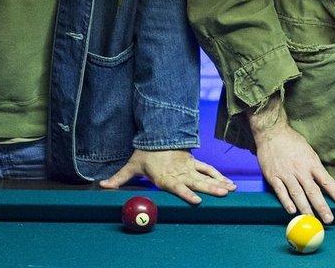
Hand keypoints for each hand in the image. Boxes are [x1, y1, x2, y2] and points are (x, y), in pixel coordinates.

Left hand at [100, 149, 234, 204]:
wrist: (158, 133)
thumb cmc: (145, 152)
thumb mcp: (132, 166)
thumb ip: (119, 178)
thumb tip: (103, 186)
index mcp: (166, 177)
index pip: (178, 187)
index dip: (187, 194)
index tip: (197, 201)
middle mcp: (180, 173)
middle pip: (197, 182)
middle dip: (211, 189)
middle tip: (223, 194)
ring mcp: (188, 168)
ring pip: (206, 176)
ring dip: (219, 183)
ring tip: (231, 190)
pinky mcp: (193, 163)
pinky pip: (207, 170)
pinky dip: (218, 176)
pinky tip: (228, 182)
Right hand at [250, 96, 334, 222]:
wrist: (272, 133)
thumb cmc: (293, 143)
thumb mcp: (310, 153)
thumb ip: (320, 170)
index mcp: (311, 163)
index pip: (326, 181)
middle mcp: (300, 169)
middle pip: (313, 191)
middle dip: (322, 206)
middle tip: (329, 219)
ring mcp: (286, 173)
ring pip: (297, 194)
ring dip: (305, 208)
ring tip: (311, 219)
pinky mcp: (273, 176)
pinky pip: (281, 191)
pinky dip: (286, 201)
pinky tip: (292, 211)